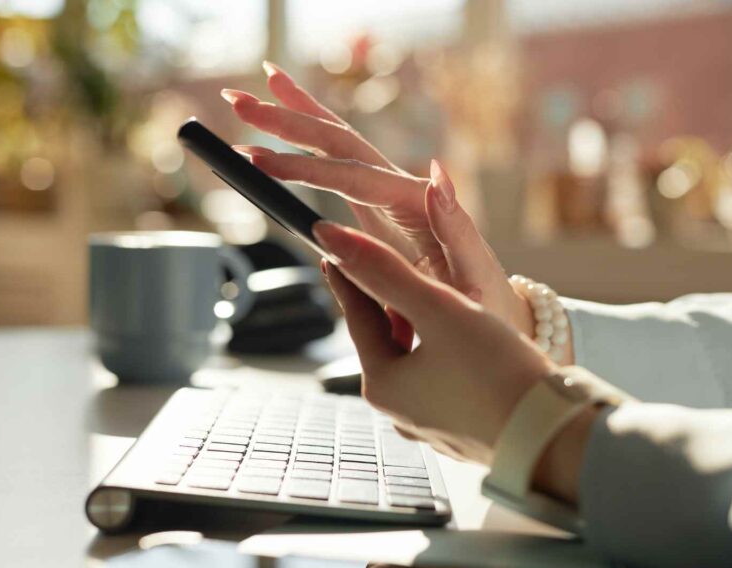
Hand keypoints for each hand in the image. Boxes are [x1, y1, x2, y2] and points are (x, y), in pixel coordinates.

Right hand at [220, 63, 533, 335]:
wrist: (493, 316)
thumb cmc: (484, 305)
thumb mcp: (475, 277)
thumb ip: (456, 228)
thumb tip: (436, 172)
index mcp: (419, 206)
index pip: (354, 177)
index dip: (305, 168)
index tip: (259, 160)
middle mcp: (403, 190)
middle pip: (341, 143)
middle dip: (289, 119)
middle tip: (238, 100)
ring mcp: (389, 197)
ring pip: (338, 144)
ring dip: (294, 116)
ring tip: (253, 88)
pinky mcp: (378, 210)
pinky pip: (338, 169)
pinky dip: (308, 144)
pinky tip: (284, 125)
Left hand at [312, 220, 553, 464]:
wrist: (554, 435)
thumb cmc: (496, 373)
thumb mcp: (438, 309)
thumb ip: (385, 272)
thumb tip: (332, 239)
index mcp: (383, 385)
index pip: (358, 317)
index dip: (349, 276)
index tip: (336, 248)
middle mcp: (400, 412)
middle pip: (386, 342)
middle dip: (388, 304)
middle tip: (387, 269)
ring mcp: (433, 426)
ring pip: (416, 362)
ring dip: (420, 329)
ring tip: (433, 302)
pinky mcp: (465, 431)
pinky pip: (444, 382)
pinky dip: (445, 354)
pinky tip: (468, 344)